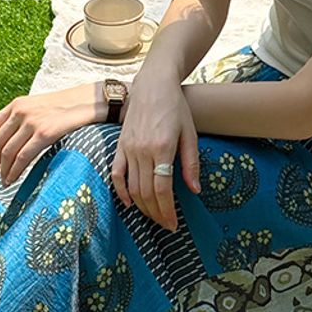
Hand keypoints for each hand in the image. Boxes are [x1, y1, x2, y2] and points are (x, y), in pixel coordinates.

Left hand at [0, 81, 101, 186]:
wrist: (90, 101)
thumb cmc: (66, 108)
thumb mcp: (38, 107)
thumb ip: (22, 120)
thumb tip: (8, 143)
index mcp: (16, 104)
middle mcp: (20, 111)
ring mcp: (32, 122)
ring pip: (7, 152)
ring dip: (2, 170)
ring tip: (3, 181)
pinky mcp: (45, 133)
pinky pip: (23, 157)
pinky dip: (14, 171)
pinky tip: (13, 179)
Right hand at [111, 73, 200, 232]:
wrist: (153, 85)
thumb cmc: (176, 108)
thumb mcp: (190, 134)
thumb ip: (191, 163)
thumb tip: (195, 190)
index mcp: (162, 148)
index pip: (162, 189)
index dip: (167, 211)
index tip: (173, 224)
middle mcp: (142, 150)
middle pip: (146, 192)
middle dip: (156, 214)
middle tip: (166, 225)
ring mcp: (128, 148)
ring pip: (132, 187)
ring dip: (142, 206)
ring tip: (154, 217)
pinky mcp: (120, 145)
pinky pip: (116, 173)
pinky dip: (120, 191)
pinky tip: (129, 203)